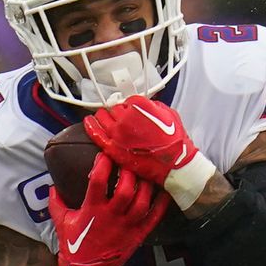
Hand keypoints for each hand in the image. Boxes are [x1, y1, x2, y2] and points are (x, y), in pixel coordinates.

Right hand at [51, 154, 168, 265]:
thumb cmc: (73, 245)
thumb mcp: (61, 221)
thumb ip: (57, 201)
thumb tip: (53, 184)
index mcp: (92, 210)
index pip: (98, 182)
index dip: (103, 165)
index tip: (105, 153)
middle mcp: (111, 218)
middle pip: (125, 190)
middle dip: (129, 172)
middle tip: (130, 160)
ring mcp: (126, 227)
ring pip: (141, 202)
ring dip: (145, 185)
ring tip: (145, 172)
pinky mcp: (138, 236)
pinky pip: (153, 218)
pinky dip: (160, 204)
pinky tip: (163, 191)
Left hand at [83, 96, 217, 209]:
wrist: (177, 166)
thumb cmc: (176, 143)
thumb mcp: (170, 116)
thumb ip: (155, 107)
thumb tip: (146, 105)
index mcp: (140, 106)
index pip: (128, 99)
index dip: (130, 105)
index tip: (130, 109)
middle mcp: (126, 117)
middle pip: (114, 108)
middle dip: (116, 110)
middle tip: (118, 114)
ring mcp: (118, 133)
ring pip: (102, 117)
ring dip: (103, 116)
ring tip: (103, 117)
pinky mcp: (114, 148)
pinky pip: (96, 134)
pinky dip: (90, 126)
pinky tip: (88, 122)